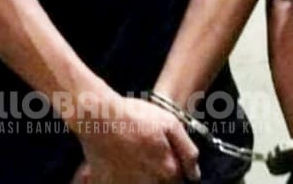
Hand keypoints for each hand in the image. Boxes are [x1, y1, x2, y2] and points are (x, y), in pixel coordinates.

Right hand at [72, 94, 200, 182]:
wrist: (98, 115)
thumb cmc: (133, 115)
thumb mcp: (170, 123)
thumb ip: (187, 151)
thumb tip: (194, 174)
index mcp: (167, 171)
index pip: (179, 181)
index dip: (176, 169)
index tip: (166, 157)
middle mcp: (149, 183)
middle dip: (159, 175)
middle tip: (147, 154)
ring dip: (141, 177)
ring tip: (132, 157)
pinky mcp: (107, 183)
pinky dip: (121, 177)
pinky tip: (118, 163)